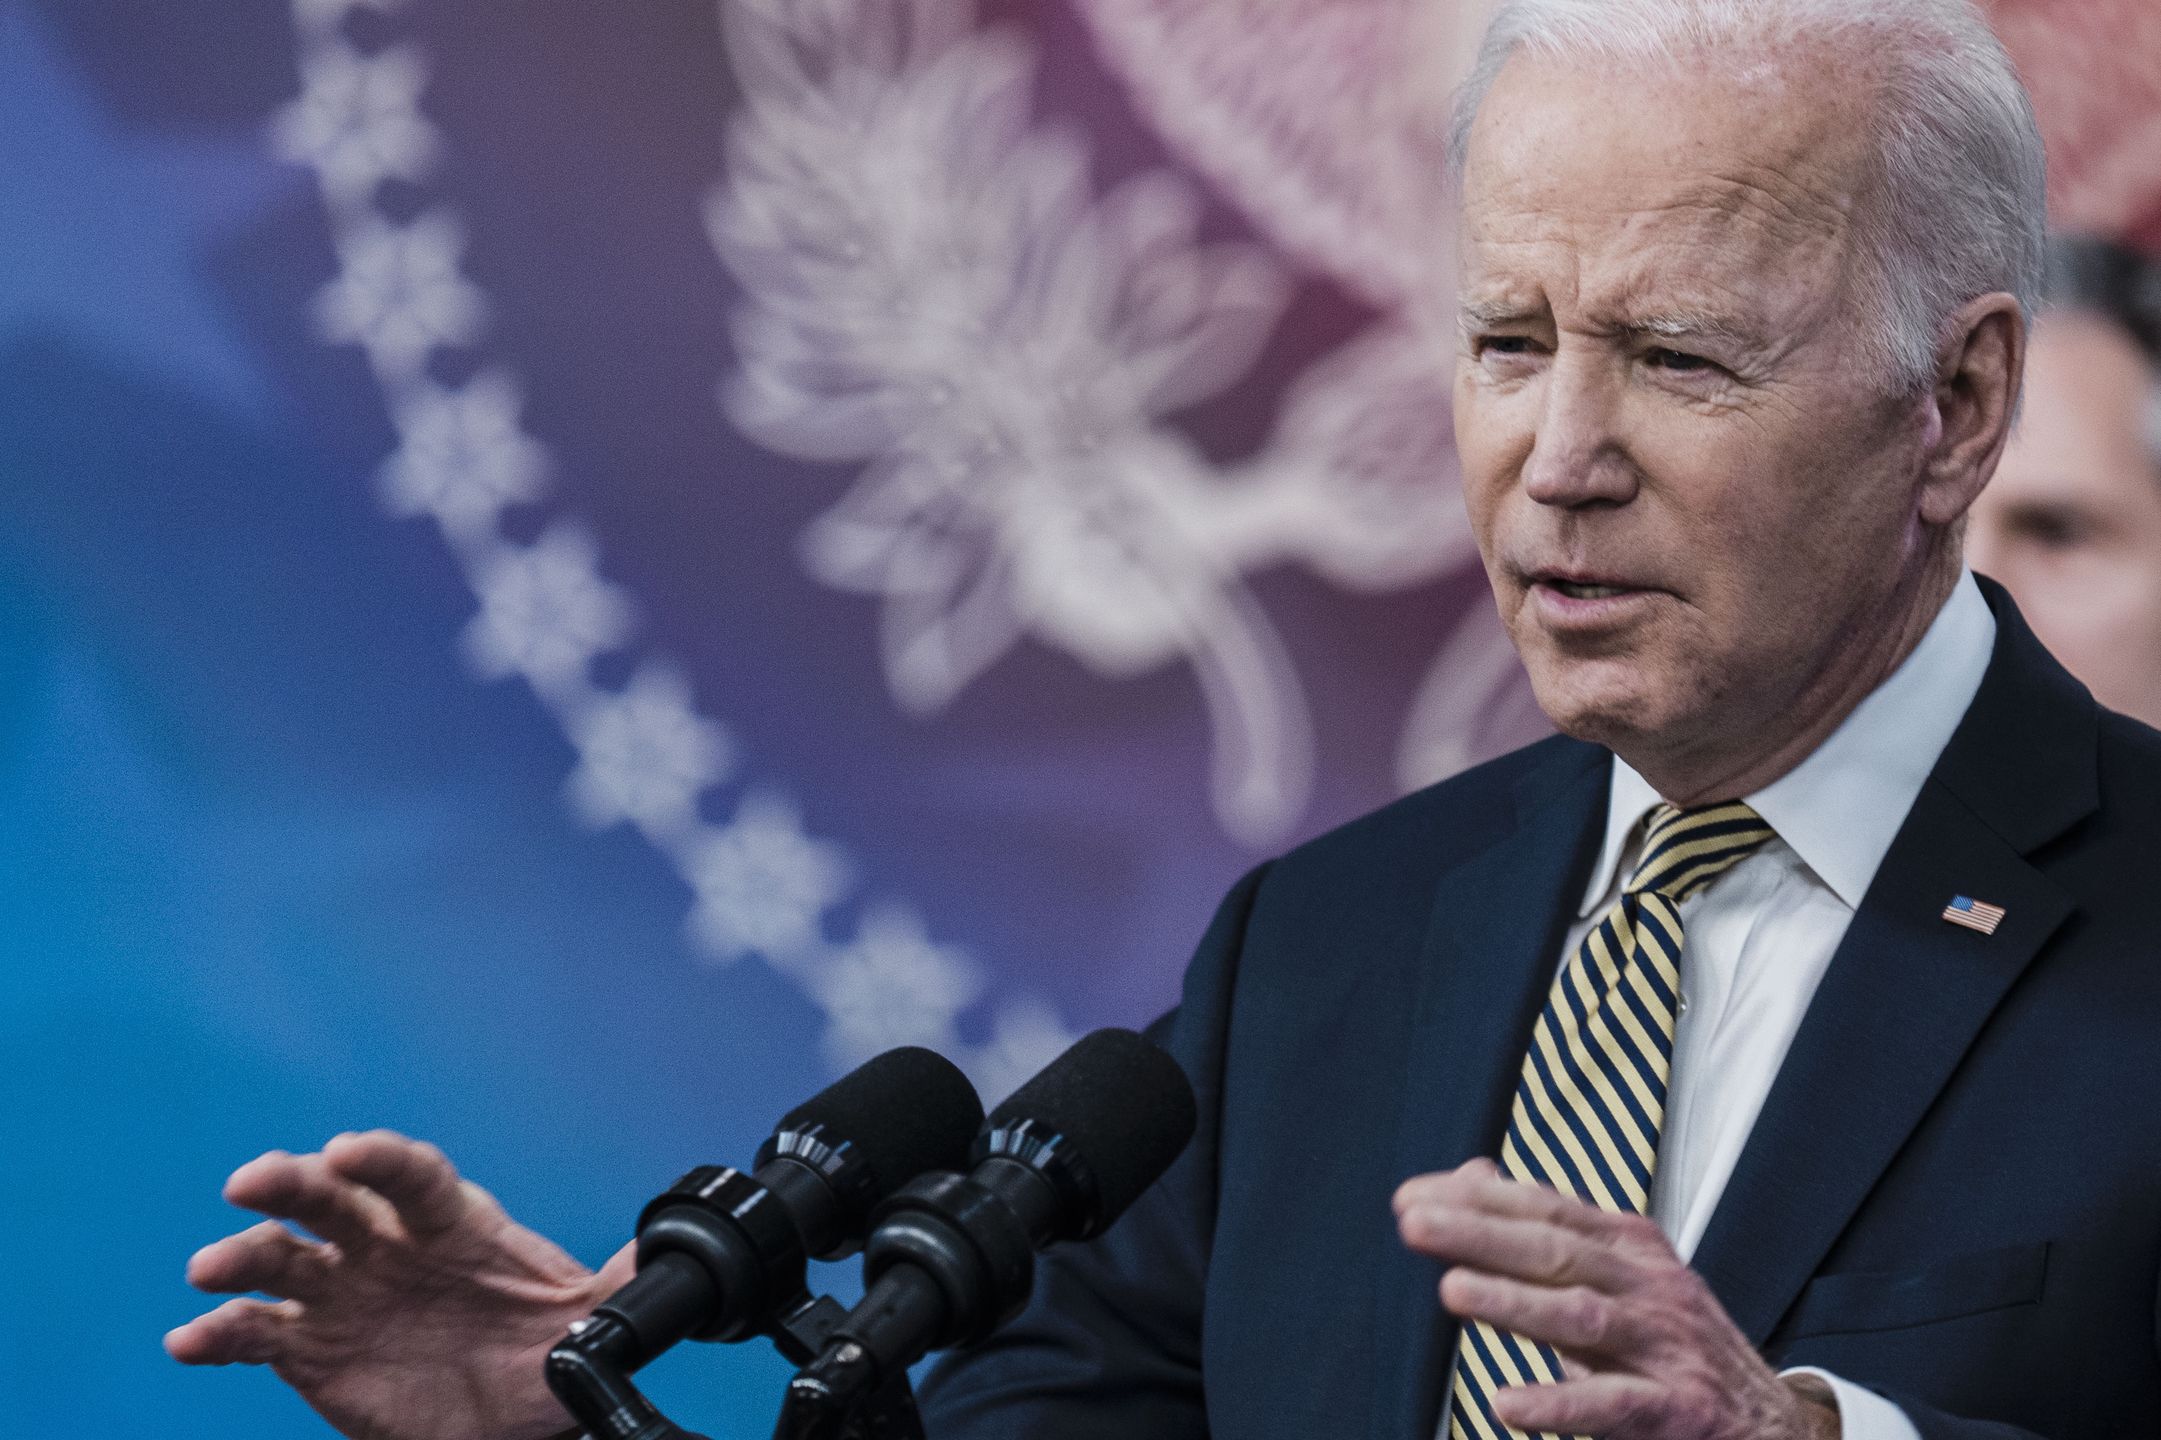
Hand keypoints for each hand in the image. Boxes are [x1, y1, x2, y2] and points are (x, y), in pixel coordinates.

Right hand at [166, 1130, 636, 1439]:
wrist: (514, 1418)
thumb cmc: (545, 1348)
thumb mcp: (592, 1316)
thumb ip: (620, 1280)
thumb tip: (666, 1249)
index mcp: (451, 1220)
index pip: (411, 1175)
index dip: (379, 1159)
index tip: (347, 1150)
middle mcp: (387, 1244)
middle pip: (331, 1199)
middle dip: (290, 1184)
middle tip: (254, 1182)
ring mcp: (342, 1290)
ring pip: (281, 1258)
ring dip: (241, 1256)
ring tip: (210, 1272)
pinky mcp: (308, 1346)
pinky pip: (256, 1332)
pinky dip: (219, 1332)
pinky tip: (191, 1339)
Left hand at [1394, 1160, 1839, 1439]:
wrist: (1771, 1423)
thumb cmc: (1668, 1341)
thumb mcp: (1616, 1275)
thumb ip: (1546, 1230)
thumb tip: (1471, 1173)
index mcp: (1630, 1244)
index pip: (1545, 1207)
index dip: (1477, 1200)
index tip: (1409, 1196)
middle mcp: (1649, 1284)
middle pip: (1555, 1250)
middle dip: (1480, 1234)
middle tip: (1413, 1223)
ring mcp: (1666, 1346)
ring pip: (1581, 1318)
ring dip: (1514, 1304)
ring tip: (1451, 1292)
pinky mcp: (1679, 1410)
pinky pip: (1613, 1406)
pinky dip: (1559, 1403)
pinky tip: (1506, 1403)